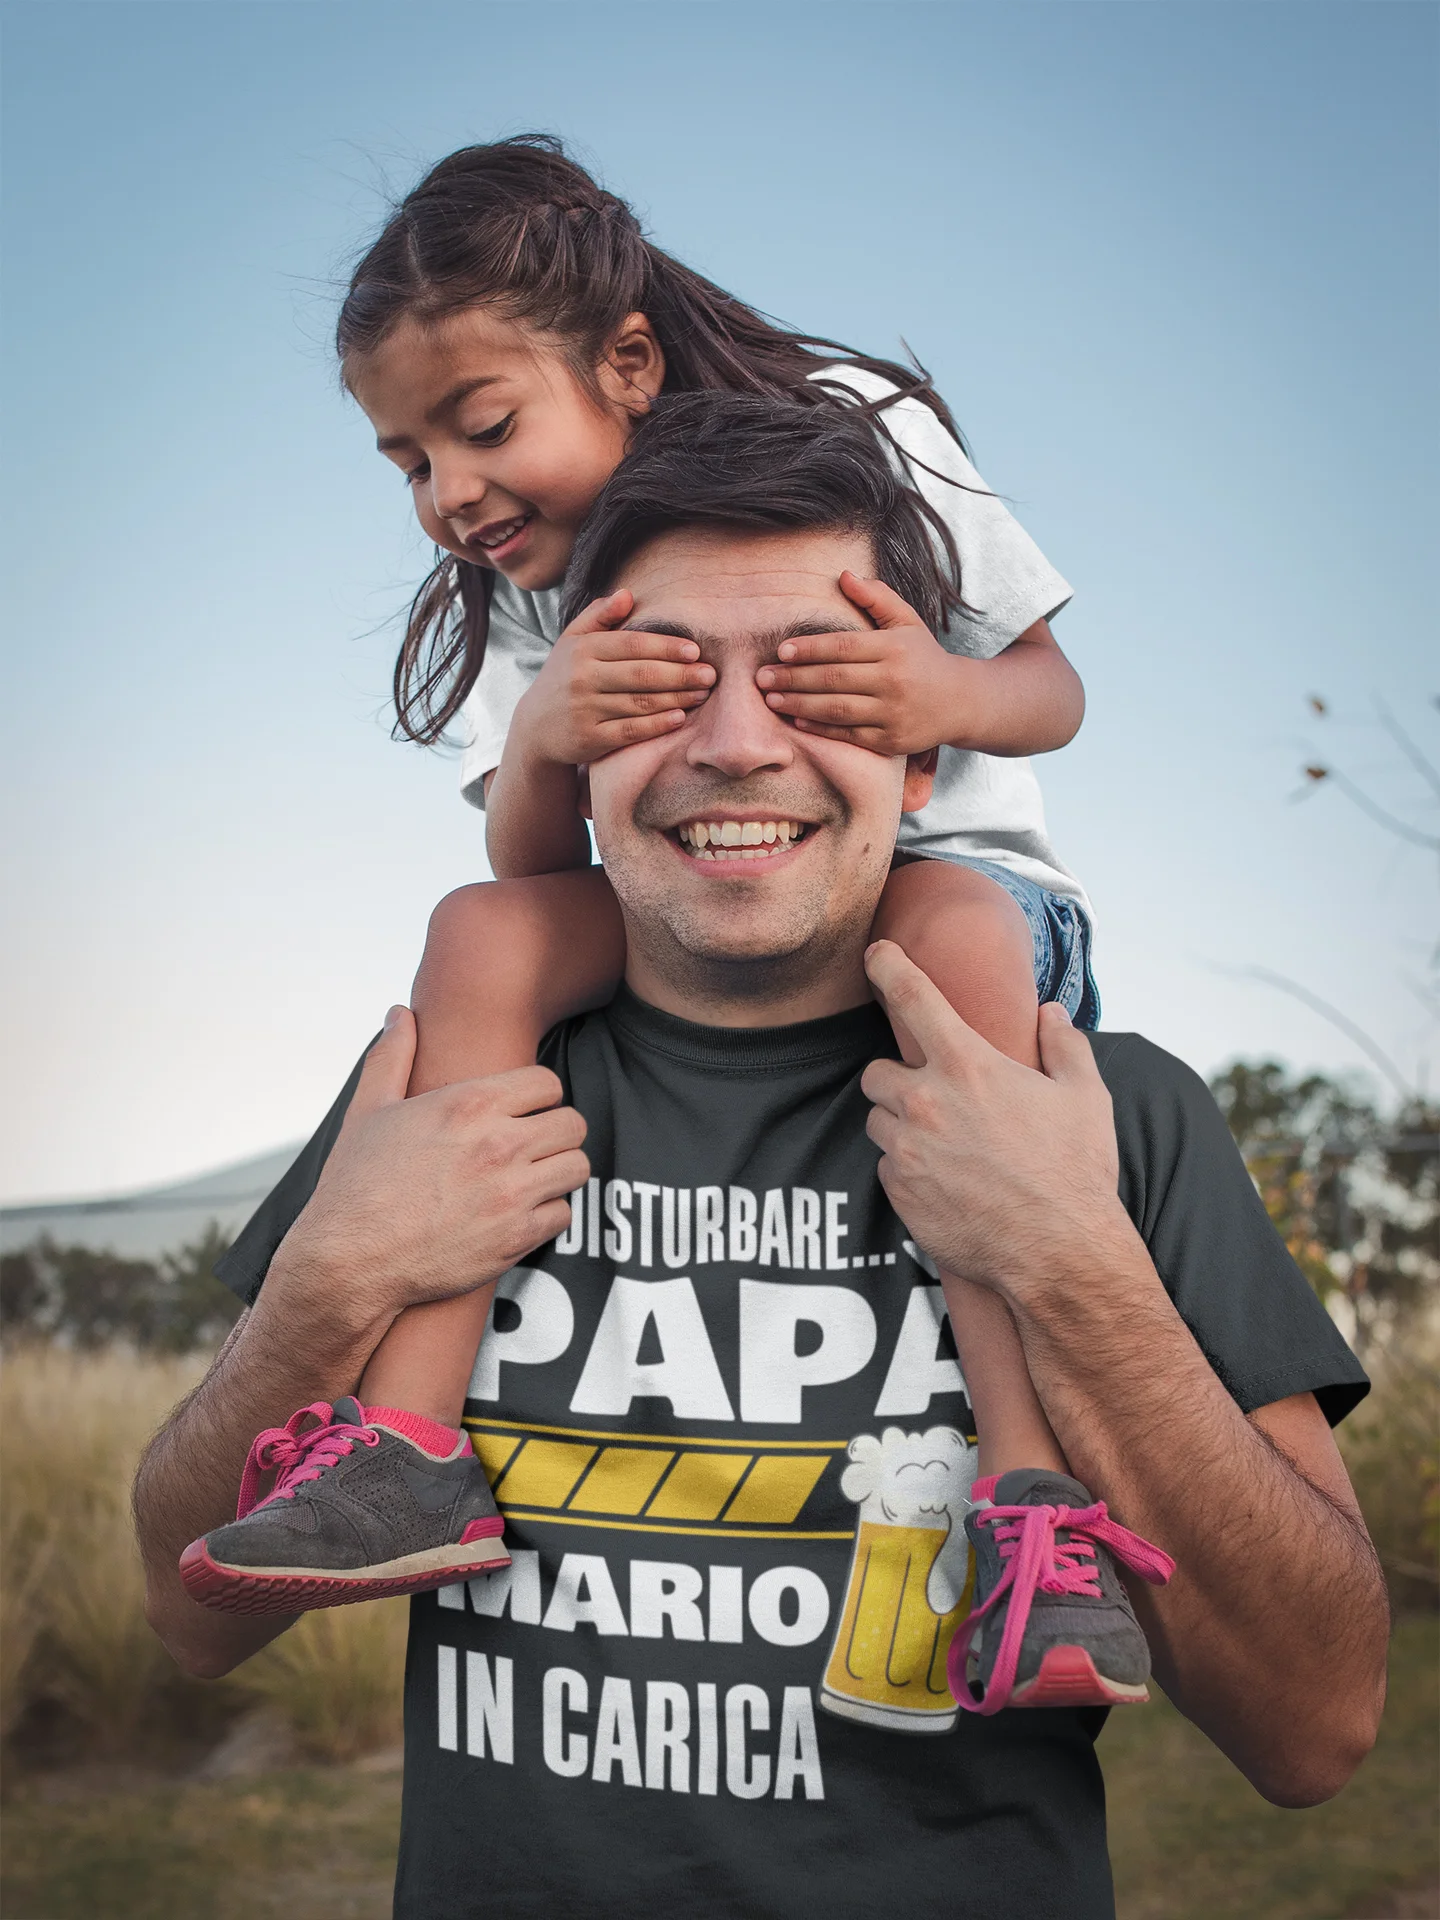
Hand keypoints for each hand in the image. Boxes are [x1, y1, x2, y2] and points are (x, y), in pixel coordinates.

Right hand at [269, 1008, 589, 1323]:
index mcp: (468, 1105)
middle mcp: (498, 1144)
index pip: (548, 1082)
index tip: (525, 1109)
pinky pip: (564, 1215)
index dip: (539, 1095)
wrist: (347, 1262)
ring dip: (560, 1171)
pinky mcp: (516, 1239)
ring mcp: (511, 1194)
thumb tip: (399, 1013)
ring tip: (535, 1176)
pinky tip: (522, 1212)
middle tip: (536, 1143)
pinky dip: (549, 1214)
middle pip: (574, 1123)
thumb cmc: (355, 1184)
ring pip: (578, 1167)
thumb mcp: (368, 1110)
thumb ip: (392, 1056)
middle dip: (557, 1131)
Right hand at [515, 589, 714, 765]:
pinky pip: (630, 730)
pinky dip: (657, 725)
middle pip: (641, 674)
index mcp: (582, 650)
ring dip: (676, 698)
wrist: (535, 728)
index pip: (632, 644)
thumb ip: (599, 616)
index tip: (695, 650)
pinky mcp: (589, 738)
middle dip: (680, 674)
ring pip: (640, 703)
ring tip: (702, 694)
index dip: (666, 647)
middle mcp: (582, 678)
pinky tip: (679, 717)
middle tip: (710, 674)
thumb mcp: (572, 642)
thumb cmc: (563, 678)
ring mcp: (585, 710)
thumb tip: (627, 594)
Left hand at [754, 572, 967, 753]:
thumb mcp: (907, 621)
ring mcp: (892, 713)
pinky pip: (848, 735)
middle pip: (833, 679)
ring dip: (798, 705)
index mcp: (894, 648)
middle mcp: (893, 681)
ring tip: (770, 700)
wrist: (960, 702)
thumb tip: (843, 575)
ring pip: (837, 709)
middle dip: (793, 678)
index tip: (781, 650)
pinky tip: (796, 721)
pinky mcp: (890, 741)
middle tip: (761, 678)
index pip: (843, 647)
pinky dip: (820, 729)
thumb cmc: (924, 657)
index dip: (809, 650)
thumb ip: (876, 597)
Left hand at [860, 941, 1131, 1298]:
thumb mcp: (1086, 1097)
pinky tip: (947, 1182)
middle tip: (935, 1098)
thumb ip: (1064, 1045)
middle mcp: (926, 1102)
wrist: (1060, 1254)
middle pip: (876, 1071)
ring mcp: (907, 1150)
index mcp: (968, 1065)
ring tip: (947, 1146)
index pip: (912, 996)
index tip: (875, 955)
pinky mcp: (899, 1193)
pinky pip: (886, 1168)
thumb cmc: (1076, 1172)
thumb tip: (1051, 1013)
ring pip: (878, 1121)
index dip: (888, 967)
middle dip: (898, 1079)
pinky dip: (907, 1169)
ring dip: (901, 1125)